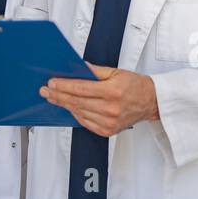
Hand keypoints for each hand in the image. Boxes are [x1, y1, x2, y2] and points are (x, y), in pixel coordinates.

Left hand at [40, 64, 158, 136]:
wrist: (150, 102)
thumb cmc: (135, 86)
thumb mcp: (116, 72)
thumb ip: (95, 71)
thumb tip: (77, 68)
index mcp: (112, 91)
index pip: (81, 88)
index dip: (64, 86)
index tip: (52, 83)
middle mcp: (110, 109)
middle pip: (77, 102)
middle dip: (58, 95)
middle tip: (46, 91)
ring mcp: (109, 122)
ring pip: (79, 113)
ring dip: (65, 105)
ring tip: (54, 98)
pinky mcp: (108, 130)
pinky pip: (86, 123)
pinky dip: (76, 115)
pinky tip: (70, 108)